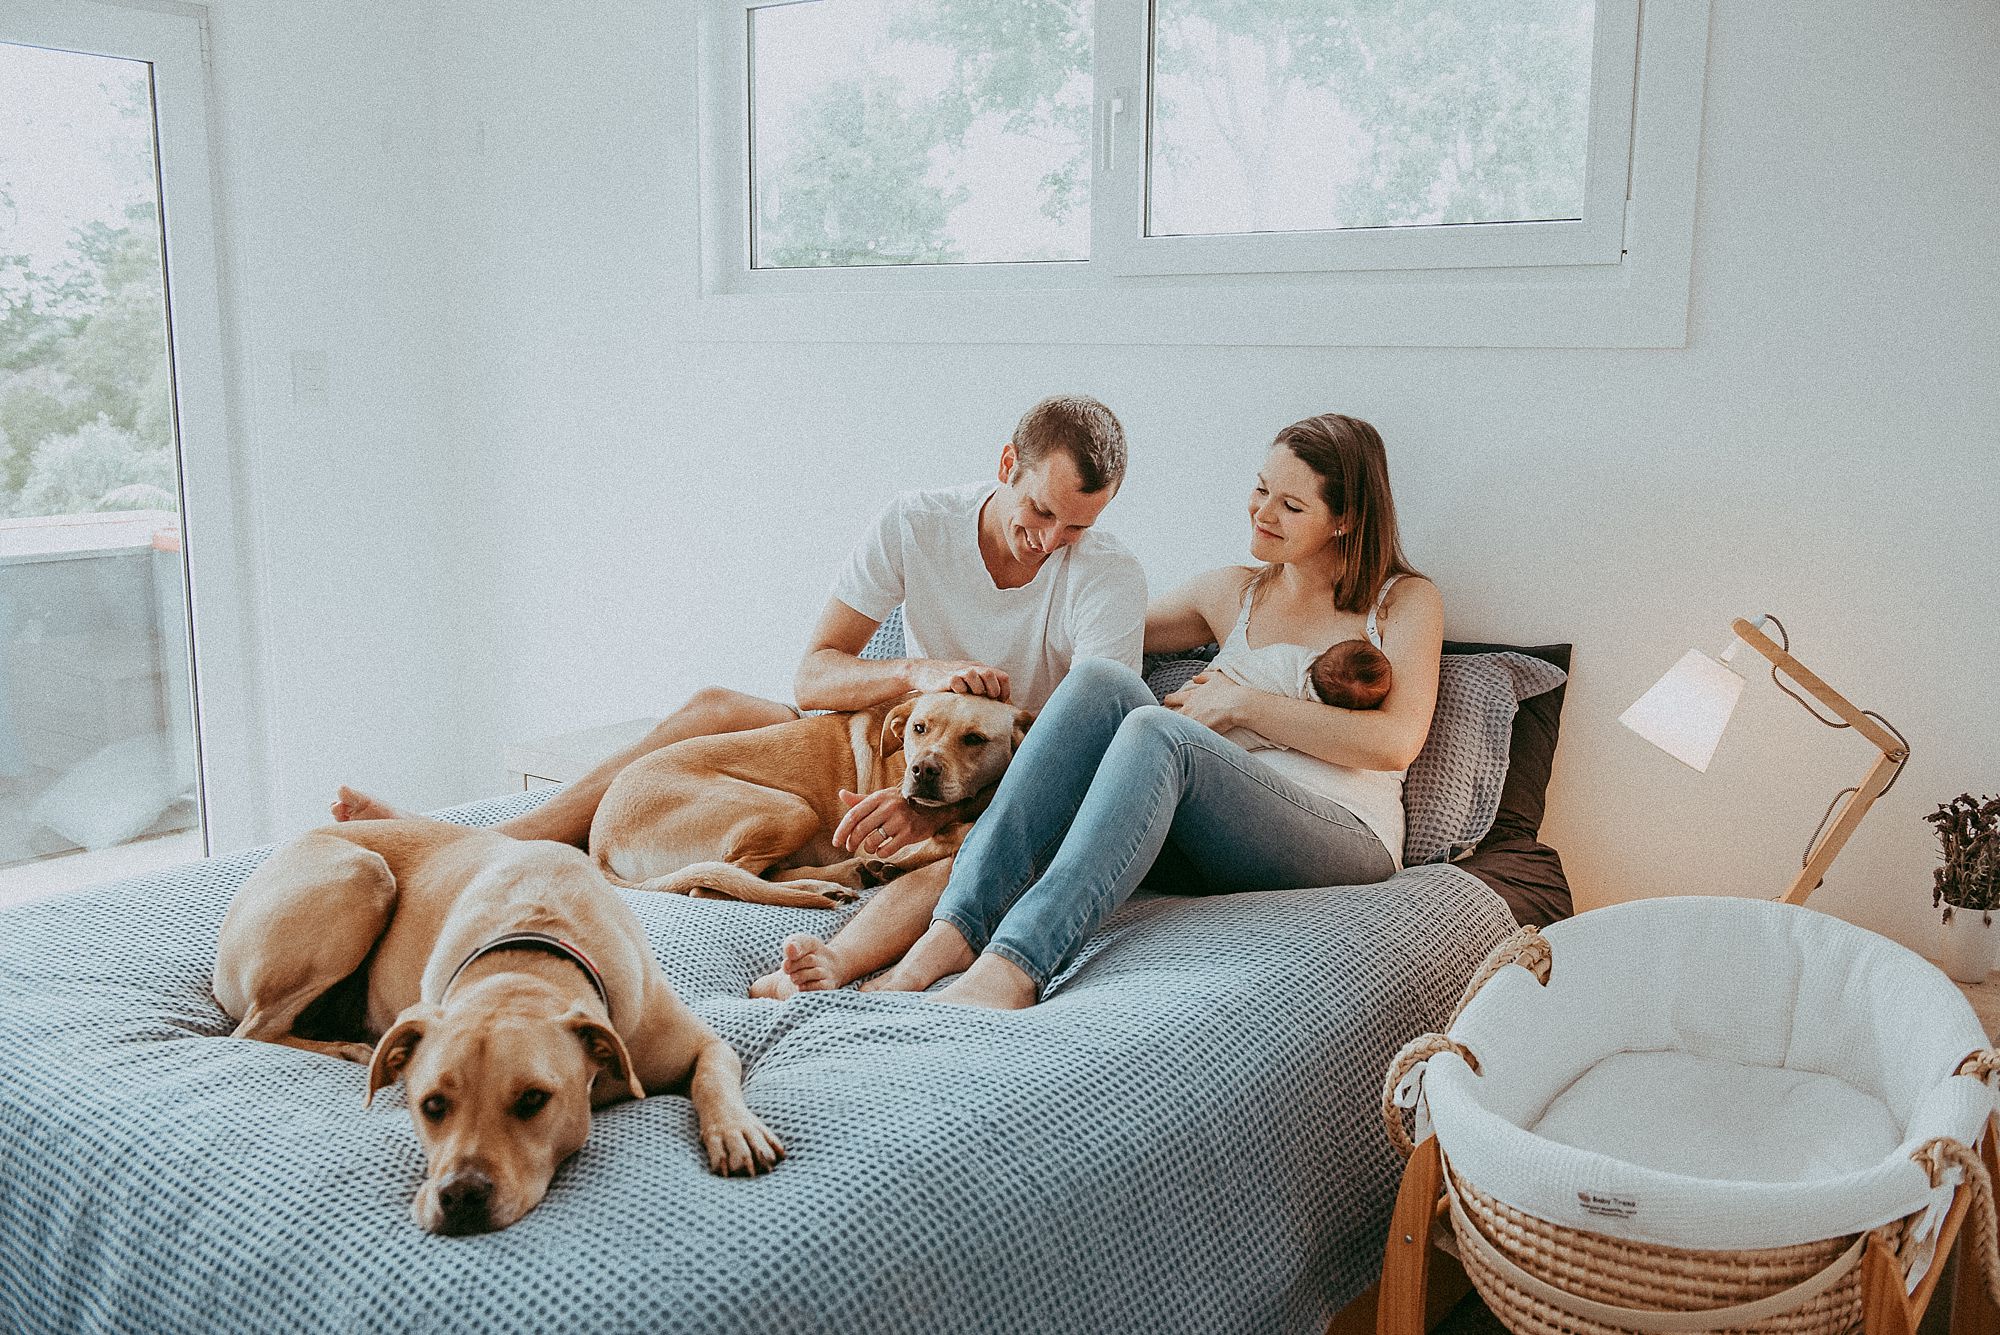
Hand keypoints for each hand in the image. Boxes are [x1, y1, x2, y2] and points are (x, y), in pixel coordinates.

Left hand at [833, 787, 950, 855]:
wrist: (933, 808)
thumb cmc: (902, 804)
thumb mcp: (882, 799)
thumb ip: (861, 800)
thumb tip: (841, 794)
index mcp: (879, 797)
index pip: (853, 815)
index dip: (842, 830)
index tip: (836, 842)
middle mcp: (889, 806)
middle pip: (861, 829)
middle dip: (852, 842)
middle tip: (850, 848)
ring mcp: (900, 820)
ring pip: (872, 841)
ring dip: (867, 848)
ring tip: (871, 847)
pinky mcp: (909, 833)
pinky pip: (887, 849)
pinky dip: (880, 853)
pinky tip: (882, 850)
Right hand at [908, 658, 1010, 699]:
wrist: (923, 672)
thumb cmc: (950, 682)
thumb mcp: (969, 683)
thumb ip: (983, 691)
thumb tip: (1000, 709)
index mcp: (980, 669)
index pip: (1002, 677)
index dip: (1005, 691)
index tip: (1000, 704)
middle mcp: (972, 668)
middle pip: (990, 674)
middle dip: (992, 690)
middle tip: (987, 699)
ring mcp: (959, 671)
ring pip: (974, 675)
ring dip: (976, 689)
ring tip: (971, 696)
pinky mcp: (946, 678)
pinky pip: (956, 682)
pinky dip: (959, 690)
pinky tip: (957, 695)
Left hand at [1162, 671, 1252, 732]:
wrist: (1239, 704)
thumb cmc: (1229, 690)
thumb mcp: (1216, 678)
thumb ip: (1203, 677)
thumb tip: (1194, 677)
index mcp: (1190, 697)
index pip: (1170, 700)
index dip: (1168, 703)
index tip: (1168, 706)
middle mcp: (1188, 709)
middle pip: (1168, 716)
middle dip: (1167, 720)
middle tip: (1167, 724)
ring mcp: (1193, 721)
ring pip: (1176, 728)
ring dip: (1176, 730)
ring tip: (1175, 736)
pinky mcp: (1200, 731)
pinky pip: (1188, 738)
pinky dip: (1187, 740)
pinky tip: (1186, 744)